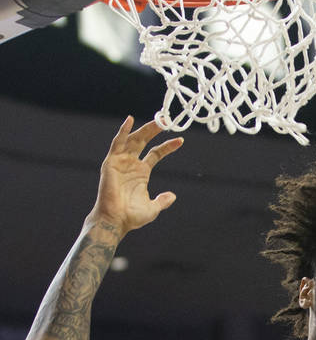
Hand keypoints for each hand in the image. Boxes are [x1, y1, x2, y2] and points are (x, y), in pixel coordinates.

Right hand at [88, 117, 182, 235]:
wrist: (116, 220)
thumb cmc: (131, 216)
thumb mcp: (153, 208)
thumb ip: (162, 201)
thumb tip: (172, 196)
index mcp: (141, 173)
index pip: (155, 153)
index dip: (167, 146)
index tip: (180, 140)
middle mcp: (131, 164)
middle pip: (144, 141)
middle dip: (155, 130)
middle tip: (167, 120)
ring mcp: (121, 162)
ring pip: (133, 139)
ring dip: (143, 128)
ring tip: (157, 120)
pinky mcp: (111, 162)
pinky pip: (117, 143)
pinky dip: (123, 131)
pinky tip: (130, 120)